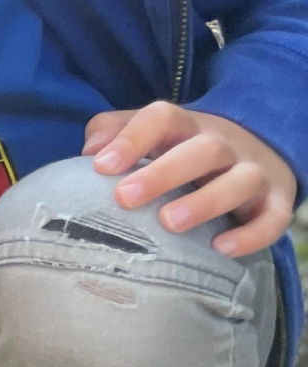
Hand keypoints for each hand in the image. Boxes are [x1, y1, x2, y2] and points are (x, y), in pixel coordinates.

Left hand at [85, 102, 298, 256]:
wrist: (256, 154)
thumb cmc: (182, 151)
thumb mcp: (151, 135)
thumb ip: (115, 132)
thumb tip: (90, 151)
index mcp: (187, 126)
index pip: (163, 118)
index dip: (132, 138)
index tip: (100, 166)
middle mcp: (224, 144)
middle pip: (203, 149)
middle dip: (164, 172)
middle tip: (125, 198)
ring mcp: (254, 172)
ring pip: (241, 180)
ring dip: (206, 201)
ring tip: (170, 222)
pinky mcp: (276, 202)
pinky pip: (273, 218)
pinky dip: (251, 235)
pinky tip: (221, 249)